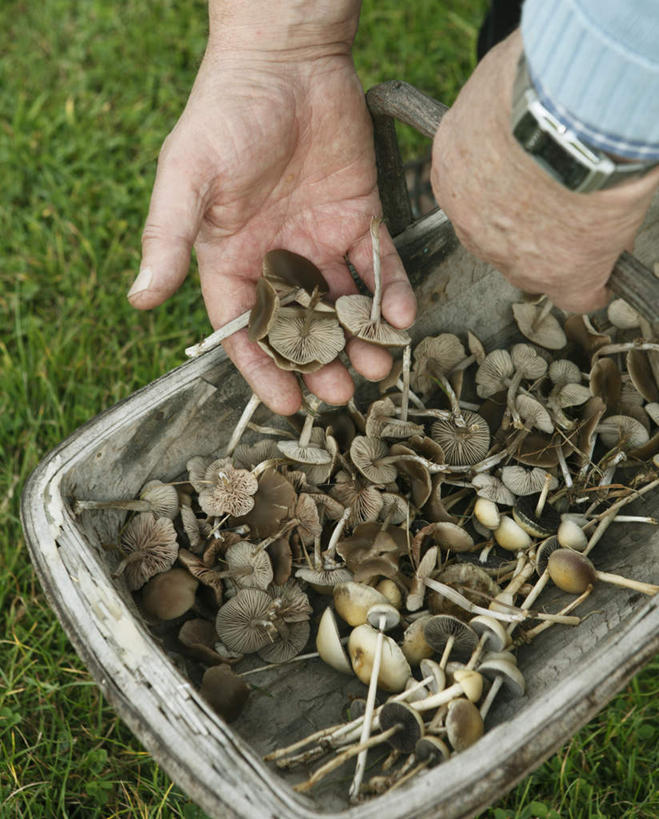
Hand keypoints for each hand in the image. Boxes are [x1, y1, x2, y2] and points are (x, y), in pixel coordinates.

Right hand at [130, 47, 414, 414]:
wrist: (285, 58)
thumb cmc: (225, 113)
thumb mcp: (187, 178)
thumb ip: (166, 238)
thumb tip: (139, 299)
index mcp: (231, 257)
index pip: (245, 326)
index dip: (263, 368)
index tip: (285, 405)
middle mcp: (277, 255)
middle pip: (301, 324)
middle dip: (320, 362)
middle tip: (342, 393)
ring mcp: (321, 239)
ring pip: (345, 304)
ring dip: (361, 338)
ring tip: (379, 366)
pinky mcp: (360, 216)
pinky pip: (380, 264)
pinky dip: (393, 292)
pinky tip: (401, 317)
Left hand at [430, 30, 658, 313]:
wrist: (561, 120)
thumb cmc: (527, 87)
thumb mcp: (493, 84)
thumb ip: (491, 105)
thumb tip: (506, 93)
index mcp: (451, 173)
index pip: (474, 195)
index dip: (505, 190)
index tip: (528, 179)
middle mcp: (471, 224)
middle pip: (498, 237)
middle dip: (526, 223)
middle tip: (561, 201)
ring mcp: (513, 257)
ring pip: (534, 266)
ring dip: (558, 250)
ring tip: (591, 223)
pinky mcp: (562, 275)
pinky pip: (578, 293)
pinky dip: (592, 285)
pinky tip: (605, 276)